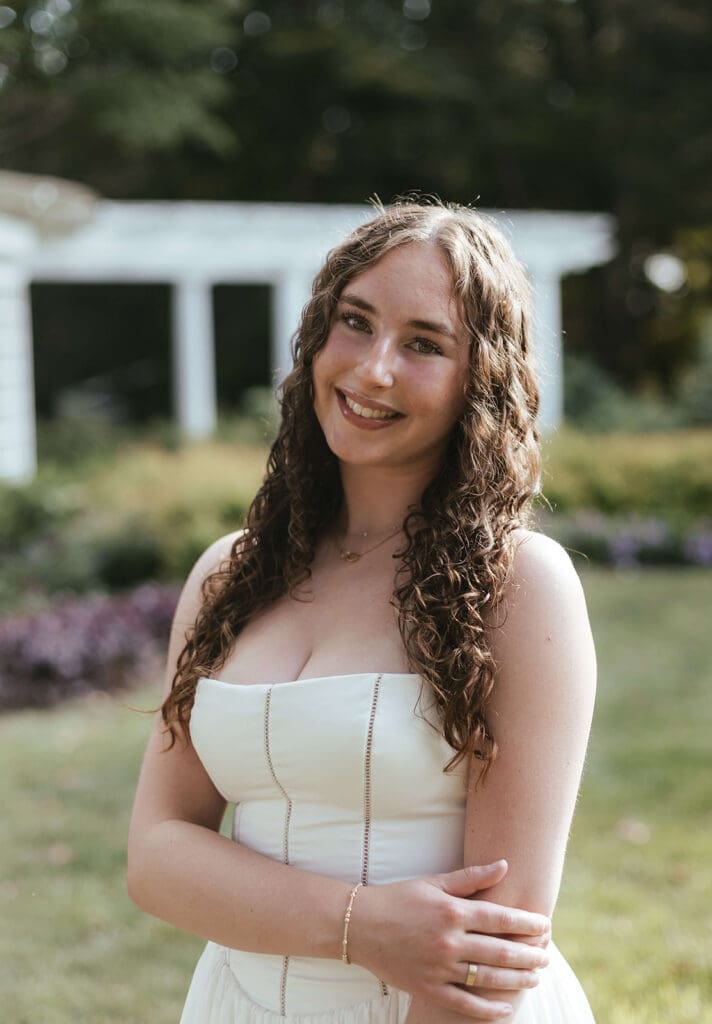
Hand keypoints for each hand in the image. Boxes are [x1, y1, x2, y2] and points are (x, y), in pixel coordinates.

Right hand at [348, 860, 549, 1020]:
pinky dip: (488, 1010)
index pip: (500, 918)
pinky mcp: (428, 988)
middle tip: (547, 955)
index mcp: (451, 911)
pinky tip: (506, 1008)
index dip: (527, 923)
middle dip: (529, 954)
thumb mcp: (434, 882)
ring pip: (488, 978)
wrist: (359, 925)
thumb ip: (471, 877)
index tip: (545, 925)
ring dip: (516, 980)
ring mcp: (438, 967)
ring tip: (535, 978)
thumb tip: (505, 864)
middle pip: (500, 951)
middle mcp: (448, 940)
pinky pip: (465, 1004)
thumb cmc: (399, 898)